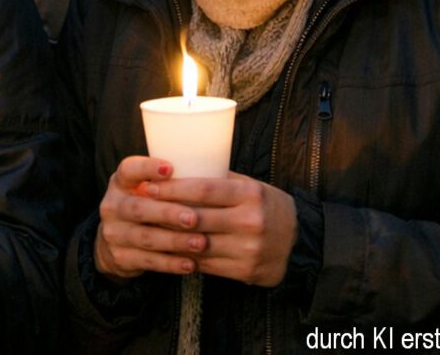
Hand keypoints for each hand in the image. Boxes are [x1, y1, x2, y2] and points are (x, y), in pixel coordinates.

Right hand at [94, 156, 203, 280]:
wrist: (116, 240)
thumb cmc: (145, 203)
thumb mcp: (146, 187)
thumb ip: (170, 181)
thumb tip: (217, 171)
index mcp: (121, 182)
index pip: (128, 169)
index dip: (147, 168)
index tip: (171, 168)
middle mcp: (112, 205)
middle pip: (138, 208)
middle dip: (168, 213)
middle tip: (194, 218)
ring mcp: (114, 233)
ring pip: (146, 237)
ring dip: (175, 241)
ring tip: (201, 243)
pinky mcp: (121, 258)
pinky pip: (148, 261)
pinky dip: (171, 263)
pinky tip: (190, 263)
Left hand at [147, 171, 297, 286]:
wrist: (299, 242)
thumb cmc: (269, 206)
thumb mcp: (252, 186)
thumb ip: (222, 180)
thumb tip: (182, 168)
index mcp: (250, 194)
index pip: (205, 189)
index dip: (174, 188)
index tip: (149, 184)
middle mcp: (250, 221)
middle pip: (197, 217)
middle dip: (164, 212)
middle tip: (140, 206)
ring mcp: (247, 249)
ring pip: (198, 244)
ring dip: (170, 237)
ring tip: (147, 228)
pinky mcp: (245, 271)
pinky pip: (207, 265)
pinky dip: (186, 258)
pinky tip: (169, 250)